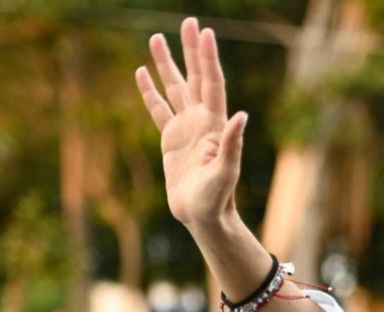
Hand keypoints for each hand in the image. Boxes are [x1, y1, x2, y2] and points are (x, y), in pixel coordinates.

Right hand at [135, 17, 245, 231]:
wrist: (203, 217)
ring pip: (175, 88)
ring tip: (157, 38)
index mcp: (215, 125)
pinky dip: (150, 92)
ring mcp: (186, 129)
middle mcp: (202, 121)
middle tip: (189, 22)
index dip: (208, 58)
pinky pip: (158, 109)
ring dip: (167, 64)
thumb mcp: (226, 173)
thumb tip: (241, 115)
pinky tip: (142, 73)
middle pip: (196, 77)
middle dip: (191, 51)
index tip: (205, 33)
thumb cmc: (217, 199)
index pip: (212, 84)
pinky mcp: (171, 140)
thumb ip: (232, 145)